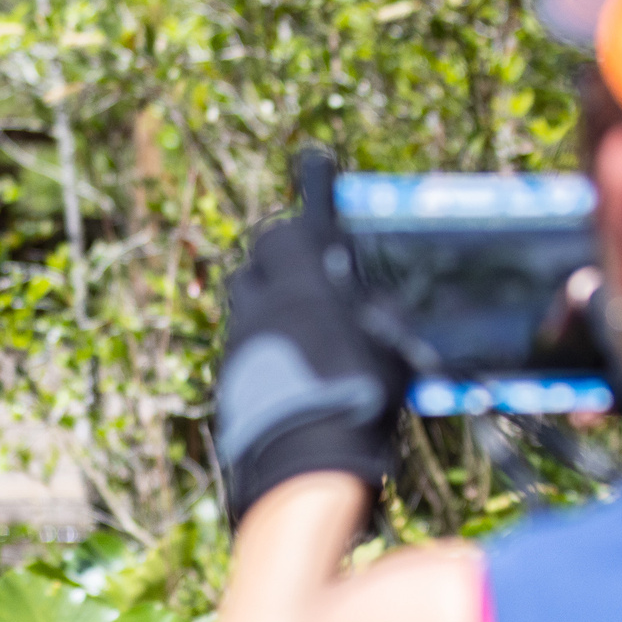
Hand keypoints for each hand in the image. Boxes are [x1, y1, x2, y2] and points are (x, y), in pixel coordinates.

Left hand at [216, 153, 408, 521]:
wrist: (304, 461)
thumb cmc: (359, 394)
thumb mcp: (391, 343)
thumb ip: (377, 309)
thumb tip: (371, 300)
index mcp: (302, 276)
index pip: (303, 216)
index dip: (312, 187)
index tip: (313, 160)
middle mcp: (261, 300)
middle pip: (262, 258)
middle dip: (283, 256)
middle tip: (313, 270)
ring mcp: (240, 340)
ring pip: (247, 302)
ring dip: (269, 301)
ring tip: (303, 322)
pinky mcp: (230, 378)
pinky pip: (244, 344)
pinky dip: (264, 344)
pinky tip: (293, 369)